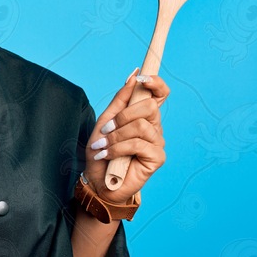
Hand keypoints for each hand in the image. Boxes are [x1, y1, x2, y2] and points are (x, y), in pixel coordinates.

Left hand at [82, 70, 168, 202]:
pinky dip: (118, 148)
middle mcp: (154, 127)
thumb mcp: (105, 121)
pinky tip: (107, 155)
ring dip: (116, 136)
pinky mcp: (157, 158)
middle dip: (123, 116)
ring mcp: (157, 142)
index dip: (156, 83)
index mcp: (143, 116)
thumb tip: (133, 75)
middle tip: (106, 129)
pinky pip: (139, 144)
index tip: (142, 78)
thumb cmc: (101, 151)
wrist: (96, 181)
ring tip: (103, 146)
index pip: (160, 94)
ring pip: (141, 126)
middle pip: (150, 106)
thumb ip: (120, 99)